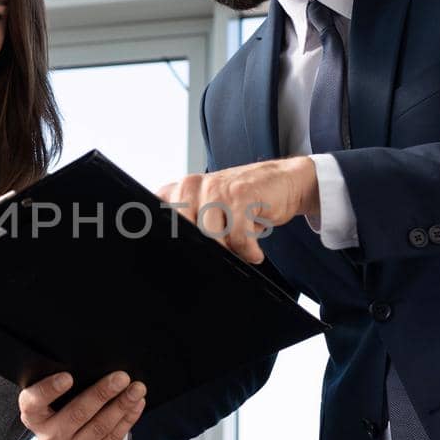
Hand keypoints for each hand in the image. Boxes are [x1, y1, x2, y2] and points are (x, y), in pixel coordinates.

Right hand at [19, 371, 144, 439]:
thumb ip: (63, 383)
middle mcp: (48, 438)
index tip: (68, 377)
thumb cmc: (62, 406)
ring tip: (136, 389)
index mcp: (33, 416)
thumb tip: (94, 365)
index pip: (34, 402)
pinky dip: (127, 420)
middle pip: (77, 414)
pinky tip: (136, 405)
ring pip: (99, 427)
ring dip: (122, 406)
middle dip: (102, 394)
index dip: (49, 390)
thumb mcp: (55, 396)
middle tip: (121, 378)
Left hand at [155, 157, 319, 263]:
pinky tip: (254, 251)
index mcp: (179, 191)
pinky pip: (238, 237)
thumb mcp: (209, 210)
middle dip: (203, 251)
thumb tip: (174, 258)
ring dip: (231, 251)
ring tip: (241, 249)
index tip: (182, 256)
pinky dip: (249, 250)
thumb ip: (188, 226)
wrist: (282, 181)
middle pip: (185, 234)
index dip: (169, 243)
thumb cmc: (242, 201)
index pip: (158, 219)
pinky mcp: (240, 195)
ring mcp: (215, 188)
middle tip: (222, 254)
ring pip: (211, 238)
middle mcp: (191, 186)